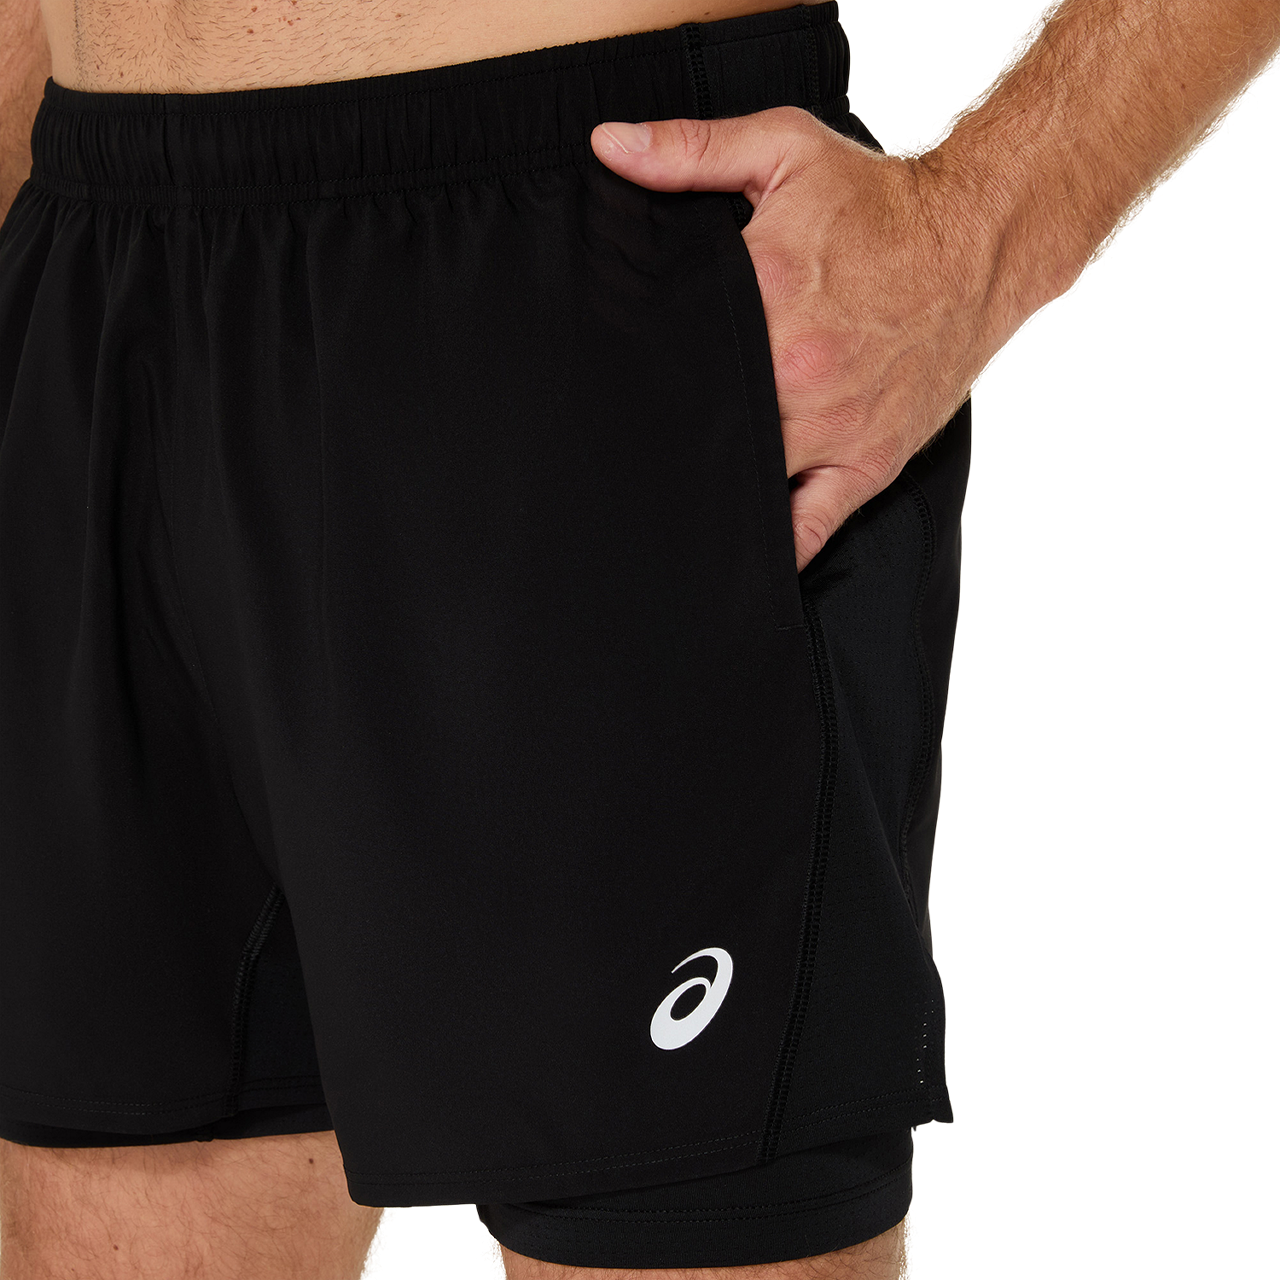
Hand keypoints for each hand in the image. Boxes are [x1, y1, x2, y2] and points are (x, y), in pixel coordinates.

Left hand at [590, 107, 1009, 570]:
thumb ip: (690, 152)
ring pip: (744, 486)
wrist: (980, 241)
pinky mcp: (867, 461)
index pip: (672, 359)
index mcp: (763, 300)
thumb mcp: (785, 150)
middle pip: (702, 428)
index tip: (596, 401)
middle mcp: (793, 374)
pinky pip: (810, 528)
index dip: (627, 383)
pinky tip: (731, 568)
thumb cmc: (880, 203)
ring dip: (702, 498)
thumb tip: (608, 148)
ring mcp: (832, 428)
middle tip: (608, 470)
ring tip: (652, 520)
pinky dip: (772, 554)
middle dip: (657, 446)